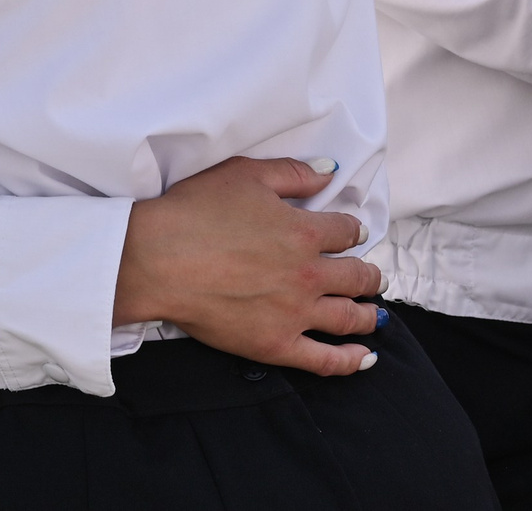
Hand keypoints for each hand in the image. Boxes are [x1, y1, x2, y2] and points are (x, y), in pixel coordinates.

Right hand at [115, 156, 381, 375]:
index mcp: (305, 231)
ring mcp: (296, 313)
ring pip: (350, 317)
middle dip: (368, 275)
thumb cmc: (195, 212)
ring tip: (373, 314)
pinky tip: (365, 357)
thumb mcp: (244, 174)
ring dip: (368, 314)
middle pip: (358, 276)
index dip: (352, 230)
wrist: (157, 259)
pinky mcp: (277, 344)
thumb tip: (328, 171)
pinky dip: (351, 360)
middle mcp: (309, 274)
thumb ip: (291, 172)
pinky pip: (325, 360)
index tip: (350, 233)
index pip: (348, 231)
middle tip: (370, 277)